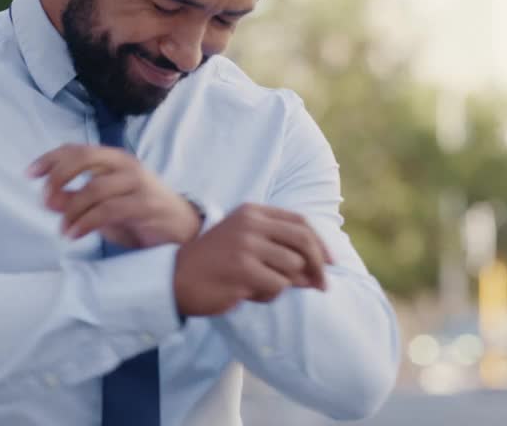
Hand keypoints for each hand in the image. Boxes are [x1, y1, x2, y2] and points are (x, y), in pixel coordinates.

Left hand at [29, 144, 200, 248]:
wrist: (181, 229)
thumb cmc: (138, 214)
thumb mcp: (102, 206)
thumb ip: (76, 200)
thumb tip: (48, 199)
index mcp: (113, 159)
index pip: (76, 149)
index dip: (50, 158)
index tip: (30, 174)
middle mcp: (125, 165)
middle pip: (84, 157)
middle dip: (58, 176)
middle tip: (45, 201)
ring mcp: (137, 183)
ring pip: (94, 187)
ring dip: (71, 210)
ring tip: (62, 229)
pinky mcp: (145, 204)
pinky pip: (108, 210)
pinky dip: (85, 222)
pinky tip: (74, 234)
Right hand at [173, 203, 334, 316]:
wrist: (176, 278)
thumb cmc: (215, 263)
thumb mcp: (246, 244)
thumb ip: (279, 249)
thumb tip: (319, 270)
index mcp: (252, 212)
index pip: (300, 222)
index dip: (320, 244)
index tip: (330, 263)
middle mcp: (250, 224)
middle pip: (303, 241)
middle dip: (319, 266)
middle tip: (323, 286)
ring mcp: (246, 245)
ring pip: (292, 268)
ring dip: (284, 284)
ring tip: (260, 286)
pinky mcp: (243, 269)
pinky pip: (277, 286)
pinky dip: (269, 295)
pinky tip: (248, 293)